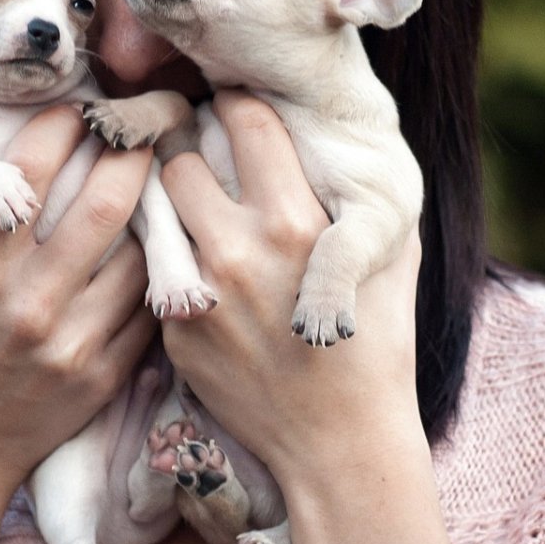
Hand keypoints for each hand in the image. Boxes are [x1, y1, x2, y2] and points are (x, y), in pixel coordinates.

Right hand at [0, 105, 157, 496]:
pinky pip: (148, 308)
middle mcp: (27, 304)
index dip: (61, 126)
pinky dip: (158, 271)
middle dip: (131, 152)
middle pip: (104, 205)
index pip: (30, 173)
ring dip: (153, 210)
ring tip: (162, 179)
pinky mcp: (104, 376)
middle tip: (144, 125)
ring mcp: (71, 343)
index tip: (79, 106)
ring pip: (139, 254)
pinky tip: (162, 245)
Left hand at [158, 91, 422, 482]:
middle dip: (186, 141)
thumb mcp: (391, 255)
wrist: (341, 442)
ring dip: (166, 192)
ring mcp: (199, 291)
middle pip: (180, 152)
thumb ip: (360, 190)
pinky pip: (153, 261)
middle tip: (194, 143)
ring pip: (153, 203)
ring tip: (182, 192)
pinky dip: (166, 248)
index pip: (244, 117)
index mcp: (297, 220)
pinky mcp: (172, 329)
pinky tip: (185, 251)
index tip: (233, 104)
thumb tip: (338, 129)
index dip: (236, 102)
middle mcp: (240, 249)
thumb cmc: (378, 343)